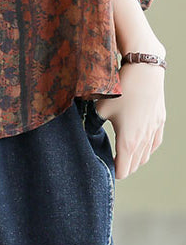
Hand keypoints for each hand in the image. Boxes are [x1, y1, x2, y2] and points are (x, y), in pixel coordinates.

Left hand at [94, 61, 165, 179]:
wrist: (144, 72)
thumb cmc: (121, 90)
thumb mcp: (100, 107)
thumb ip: (91, 123)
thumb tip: (84, 131)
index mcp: (128, 142)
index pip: (123, 170)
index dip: (113, 172)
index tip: (104, 167)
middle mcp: (143, 141)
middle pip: (135, 165)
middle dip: (124, 167)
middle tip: (111, 162)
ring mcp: (153, 132)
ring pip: (146, 156)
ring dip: (135, 159)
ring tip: (124, 155)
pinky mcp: (159, 122)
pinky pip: (154, 143)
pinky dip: (146, 148)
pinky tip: (140, 143)